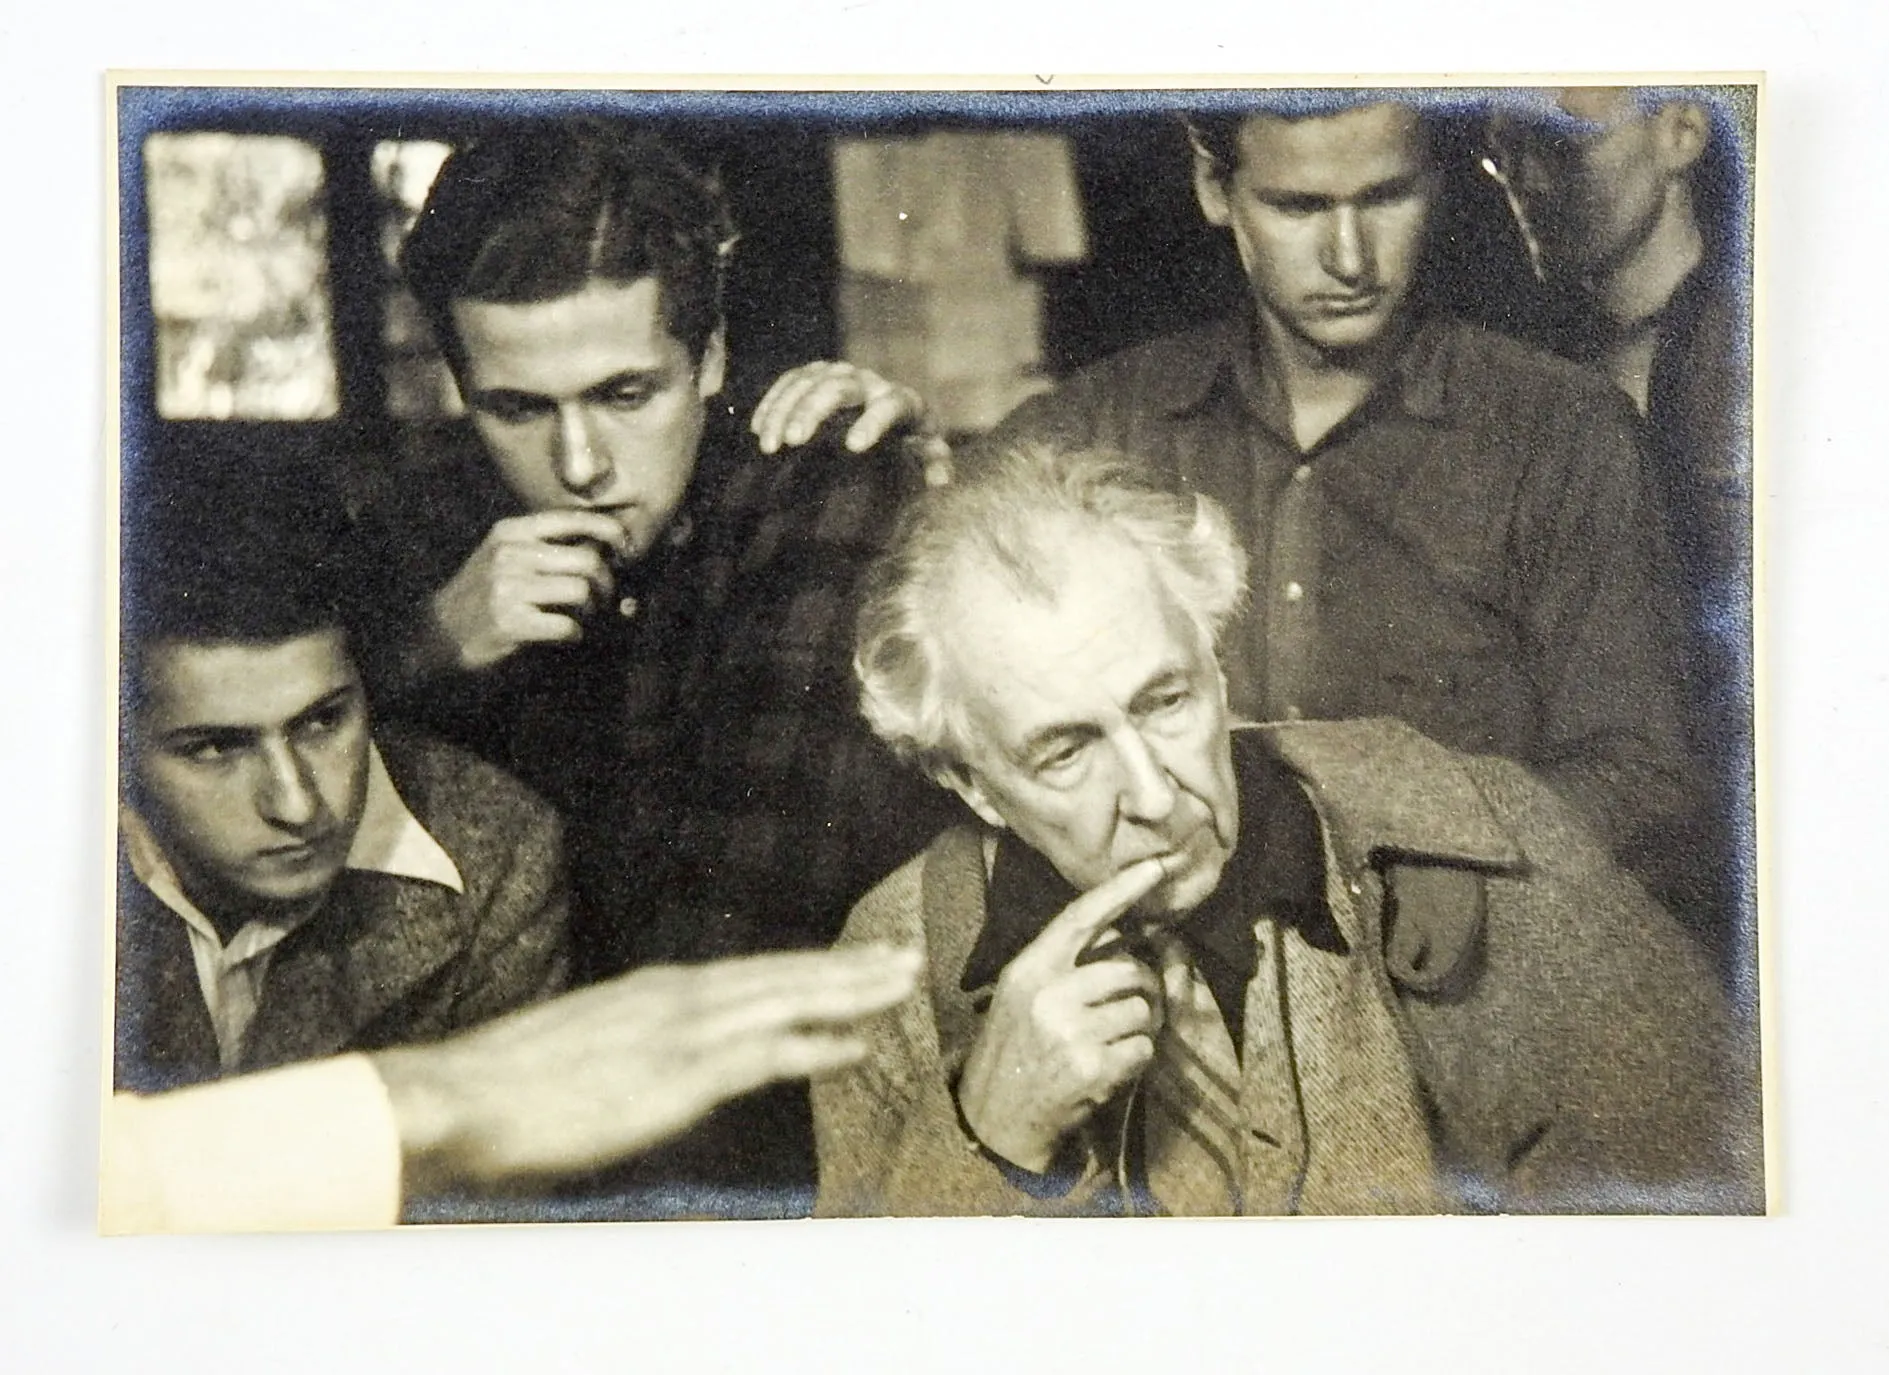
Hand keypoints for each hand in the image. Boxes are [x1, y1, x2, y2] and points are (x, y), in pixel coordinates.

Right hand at [372, 944, 923, 1191]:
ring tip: (901, 982)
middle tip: (907, 956)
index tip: (858, 963)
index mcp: (655, 992)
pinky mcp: (675, 1075)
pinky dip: (814, 1045)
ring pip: (785, 1001)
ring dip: (848, 992)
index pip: (753, 974)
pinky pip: (762, 1056)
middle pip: (782, 976)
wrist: (457, 1097)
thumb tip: (663, 1065)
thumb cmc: (507, 1087)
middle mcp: (675, 998)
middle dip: (848, 968)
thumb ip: (635, 1049)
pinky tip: (855, 1044)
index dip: (811, 970)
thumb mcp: (585, 1050)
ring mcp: (678, 1032)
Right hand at [428, 510, 631, 671]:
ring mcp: (508, 587)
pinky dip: (576, 633)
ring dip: (593, 608)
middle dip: (606, 582)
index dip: (610, 531)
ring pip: (582, 590)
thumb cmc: (483, 594)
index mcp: (511, 531)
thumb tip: (605, 547)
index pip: (572, 518)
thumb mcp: (504, 556)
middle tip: (603, 598)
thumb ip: (545, 546)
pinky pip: (568, 625)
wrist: (439, 633)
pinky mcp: (511, 621)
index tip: (626, 550)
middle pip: (587, 558)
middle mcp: (509, 553)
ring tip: (583, 616)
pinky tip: (566, 635)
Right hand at [751, 361, 933, 457]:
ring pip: (809, 380)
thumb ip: (934, 465)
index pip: (891, 404)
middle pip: (840, 386)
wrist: (894, 419)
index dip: (874, 421)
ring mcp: (842, 375)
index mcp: (903, 402)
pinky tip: (758, 430)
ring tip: (768, 445)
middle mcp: (871, 382)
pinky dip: (773, 402)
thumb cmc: (912, 445)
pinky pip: (791, 380)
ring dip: (784, 409)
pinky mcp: (817, 375)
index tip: (853, 446)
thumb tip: (939, 480)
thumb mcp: (928, 456)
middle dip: (813, 410)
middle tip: (792, 442)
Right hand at [957, 858, 1168, 1172]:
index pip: (1080, 918)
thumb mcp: (1022, 994)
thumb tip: (1123, 932)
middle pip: (1129, 970)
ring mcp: (1071, 1031)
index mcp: (1029, 969)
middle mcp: (1049, 994)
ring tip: (1107, 1044)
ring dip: (1137, 1029)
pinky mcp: (1092, 1068)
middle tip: (1128, 1009)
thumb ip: (1064, 963)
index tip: (1156, 868)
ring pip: (1142, 1010)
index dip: (1121, 890)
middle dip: (1141, 989)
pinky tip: (1108, 1069)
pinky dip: (1136, 1060)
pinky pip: (1144, 1048)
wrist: (996, 1117)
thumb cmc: (1015, 1048)